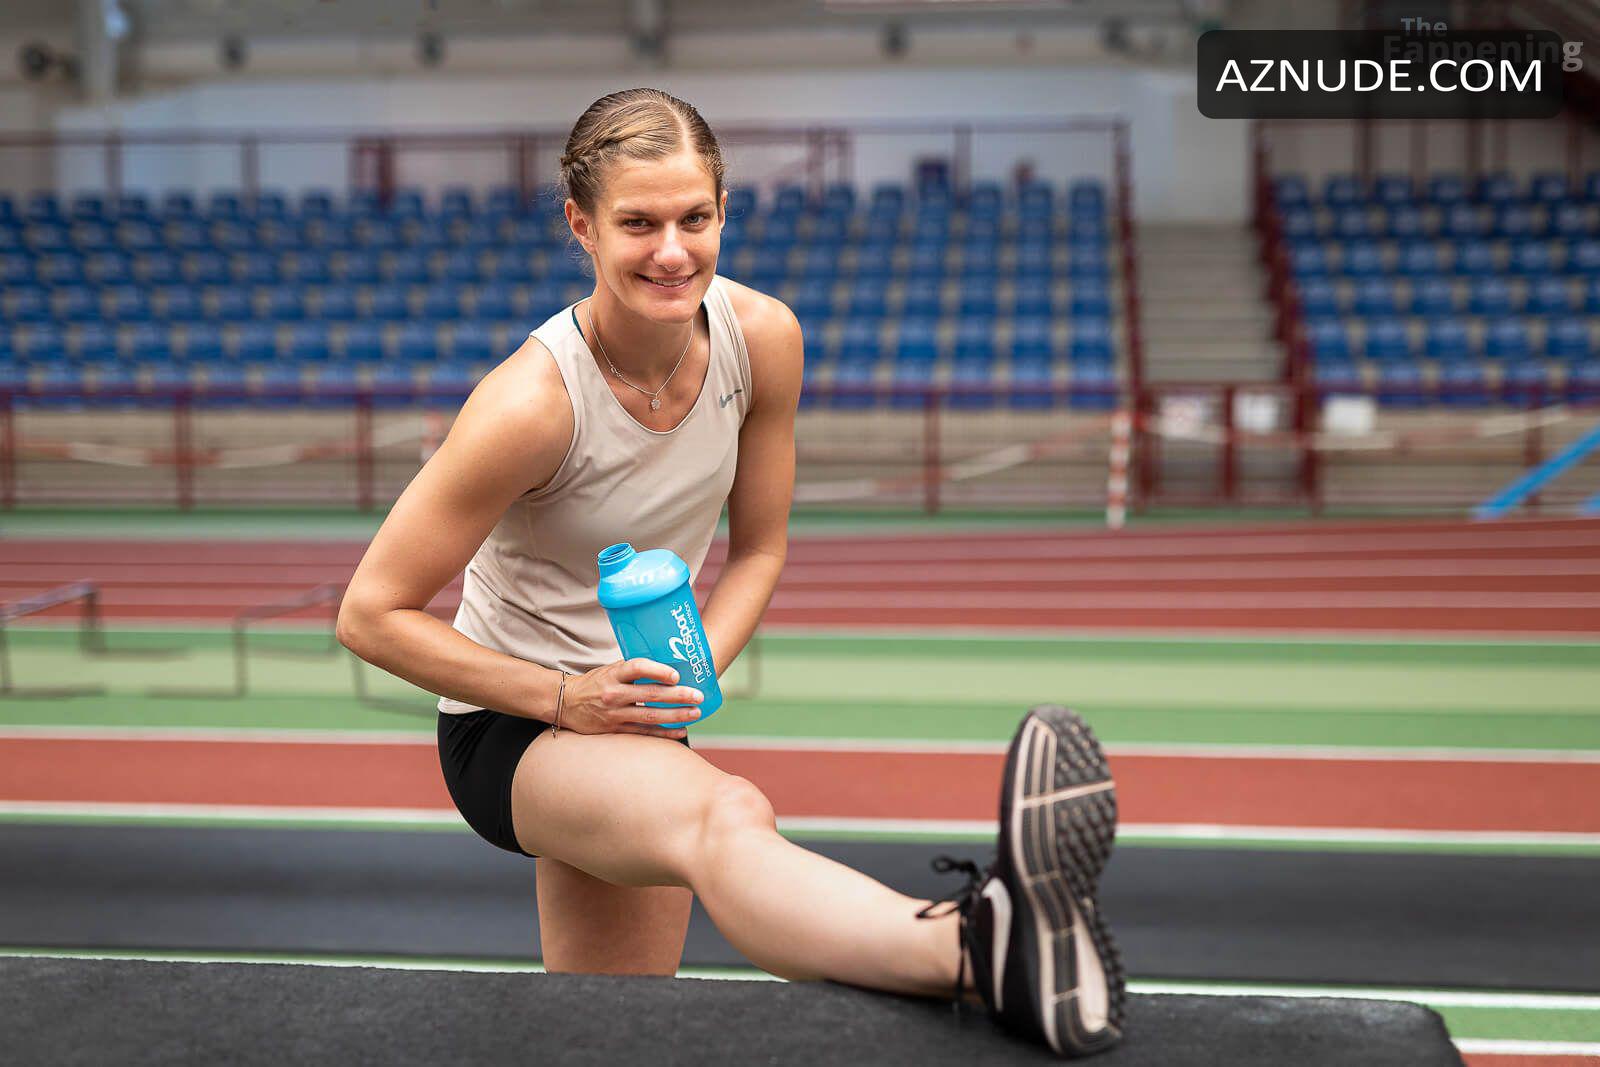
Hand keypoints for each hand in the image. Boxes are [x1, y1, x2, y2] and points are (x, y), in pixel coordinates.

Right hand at [558, 658, 703, 738]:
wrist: (565, 703)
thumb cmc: (595, 683)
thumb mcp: (610, 669)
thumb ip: (634, 670)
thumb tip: (669, 668)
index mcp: (613, 674)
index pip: (637, 667)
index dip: (658, 670)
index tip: (676, 675)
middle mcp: (613, 693)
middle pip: (650, 694)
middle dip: (677, 696)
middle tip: (698, 696)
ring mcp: (614, 714)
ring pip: (650, 716)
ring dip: (676, 715)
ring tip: (695, 712)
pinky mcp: (615, 730)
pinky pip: (644, 732)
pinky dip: (664, 733)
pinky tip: (681, 731)